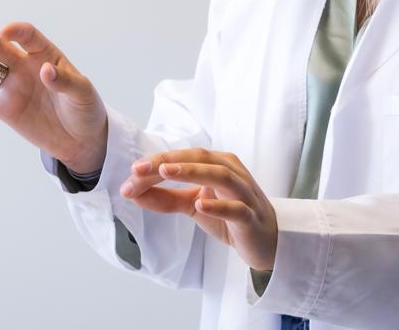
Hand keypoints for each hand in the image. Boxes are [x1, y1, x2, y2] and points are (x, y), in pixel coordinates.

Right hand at [0, 22, 108, 174]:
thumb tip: (46, 70)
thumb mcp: (82, 94)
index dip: (17, 33)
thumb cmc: (85, 110)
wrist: (81, 140)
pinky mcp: (4, 109)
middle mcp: (25, 66)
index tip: (7, 33)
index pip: (28, 37)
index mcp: (46, 55)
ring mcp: (12, 87)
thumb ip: (65, 81)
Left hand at [119, 148, 278, 270]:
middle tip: (139, 169)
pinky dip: (218, 206)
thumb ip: (166, 198)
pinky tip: (200, 205)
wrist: (265, 241)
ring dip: (192, 172)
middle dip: (168, 162)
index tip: (132, 171)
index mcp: (217, 163)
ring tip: (166, 173)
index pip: (184, 157)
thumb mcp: (193, 205)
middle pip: (199, 158)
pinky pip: (236, 208)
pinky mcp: (251, 216)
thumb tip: (132, 192)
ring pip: (220, 175)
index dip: (157, 162)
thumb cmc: (229, 216)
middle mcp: (232, 172)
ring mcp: (244, 193)